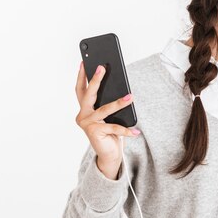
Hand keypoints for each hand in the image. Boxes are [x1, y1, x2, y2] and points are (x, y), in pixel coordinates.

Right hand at [75, 62, 140, 176]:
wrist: (109, 154)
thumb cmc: (111, 132)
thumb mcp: (109, 116)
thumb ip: (108, 104)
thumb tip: (121, 90)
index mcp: (84, 109)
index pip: (81, 89)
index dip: (81, 76)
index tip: (83, 62)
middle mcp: (83, 115)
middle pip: (89, 94)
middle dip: (95, 80)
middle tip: (101, 67)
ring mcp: (87, 124)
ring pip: (104, 109)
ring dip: (119, 103)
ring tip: (130, 96)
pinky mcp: (94, 133)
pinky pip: (114, 128)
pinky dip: (127, 130)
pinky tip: (136, 131)